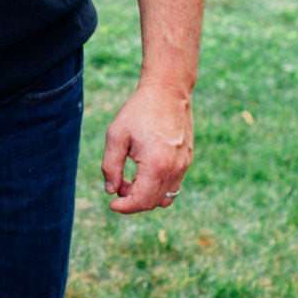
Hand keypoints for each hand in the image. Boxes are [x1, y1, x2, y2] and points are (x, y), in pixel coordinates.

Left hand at [100, 83, 193, 214]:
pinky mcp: (187, 160)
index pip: (141, 201)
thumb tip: (111, 191)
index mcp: (156, 165)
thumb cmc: (139, 111)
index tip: (111, 204)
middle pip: (153, 203)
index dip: (124, 207)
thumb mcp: (116, 136)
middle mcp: (174, 169)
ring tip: (131, 179)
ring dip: (146, 196)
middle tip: (118, 185)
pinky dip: (158, 187)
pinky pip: (174, 185)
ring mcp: (184, 165)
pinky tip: (144, 172)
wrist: (167, 90)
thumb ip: (111, 166)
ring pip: (165, 197)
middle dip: (132, 201)